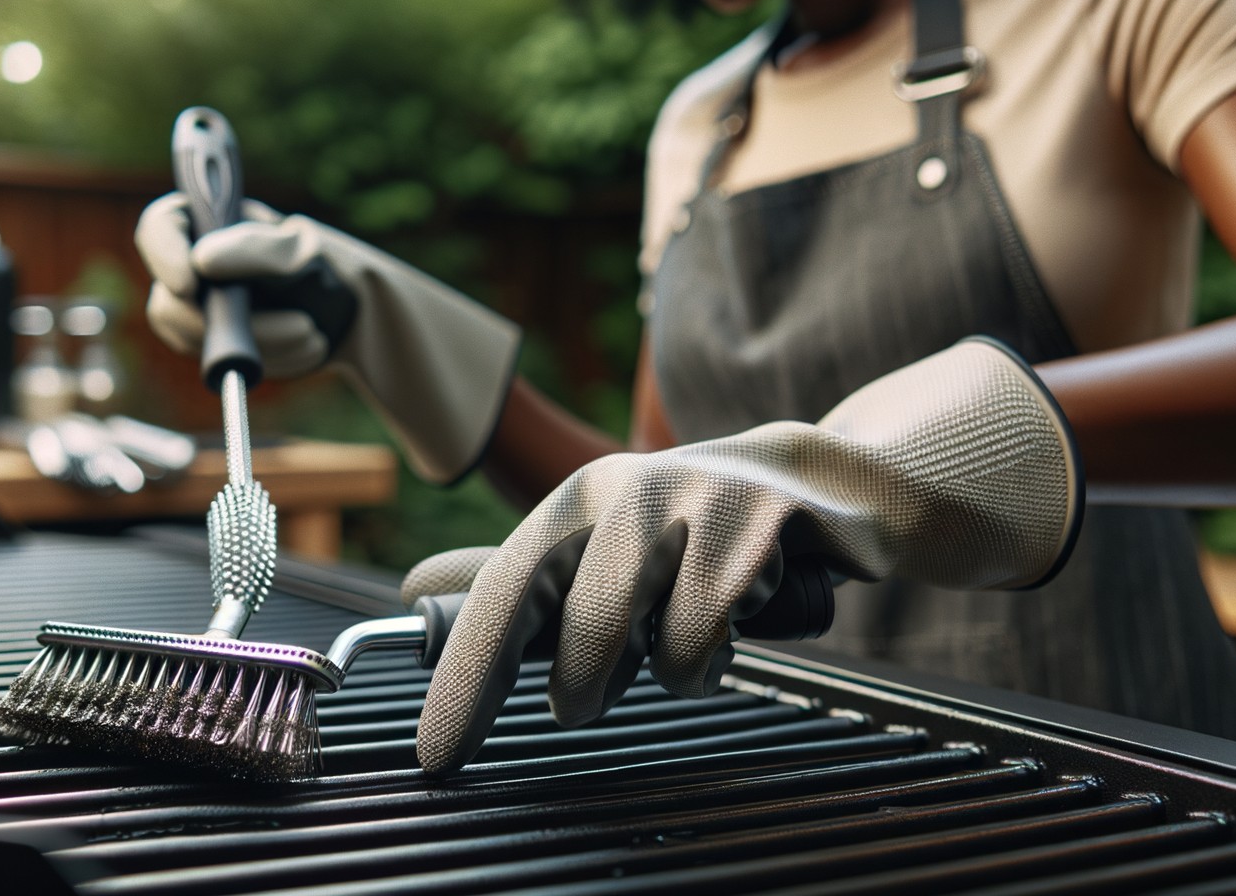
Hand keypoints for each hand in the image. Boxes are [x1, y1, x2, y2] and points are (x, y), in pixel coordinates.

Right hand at [136, 195, 519, 483]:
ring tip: (312, 334)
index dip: (164, 255)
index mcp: (205, 223)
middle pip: (170, 300)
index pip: (159, 228)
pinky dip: (269, 362)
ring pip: (197, 340)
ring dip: (260, 346)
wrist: (351, 310)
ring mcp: (200, 308)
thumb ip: (255, 249)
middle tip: (292, 325)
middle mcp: (192, 265)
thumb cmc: (325, 264)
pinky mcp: (216, 345)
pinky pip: (223, 365)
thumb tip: (203, 259)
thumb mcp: (299, 250)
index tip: (192, 284)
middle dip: (227, 324)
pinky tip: (309, 348)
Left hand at [403, 337, 1081, 772]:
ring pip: (638, 638)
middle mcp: (619, 491)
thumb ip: (520, 577)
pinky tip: (735, 626)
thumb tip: (412, 590)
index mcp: (572, 504)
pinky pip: (707, 634)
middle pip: (564, 621)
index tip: (439, 754)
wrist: (823, 482)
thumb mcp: (602, 545)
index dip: (466, 680)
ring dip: (658, 671)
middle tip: (585, 703)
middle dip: (575, 685)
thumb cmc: (694, 532)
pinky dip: (712, 661)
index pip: (498, 595)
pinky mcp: (756, 519)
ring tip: (677, 646)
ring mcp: (690, 500)